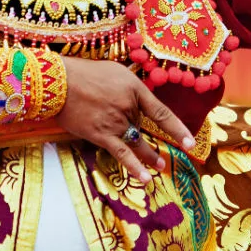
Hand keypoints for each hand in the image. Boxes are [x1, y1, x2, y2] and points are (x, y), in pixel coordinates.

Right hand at [57, 57, 195, 181]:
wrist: (59, 80)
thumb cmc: (86, 73)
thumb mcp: (116, 72)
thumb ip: (129, 88)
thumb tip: (136, 104)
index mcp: (134, 88)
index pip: (161, 112)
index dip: (177, 128)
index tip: (190, 142)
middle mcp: (128, 106)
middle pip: (141, 125)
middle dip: (141, 131)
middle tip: (160, 152)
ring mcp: (115, 122)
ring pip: (136, 142)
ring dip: (149, 156)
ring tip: (160, 166)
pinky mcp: (101, 135)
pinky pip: (122, 153)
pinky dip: (134, 166)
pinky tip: (146, 178)